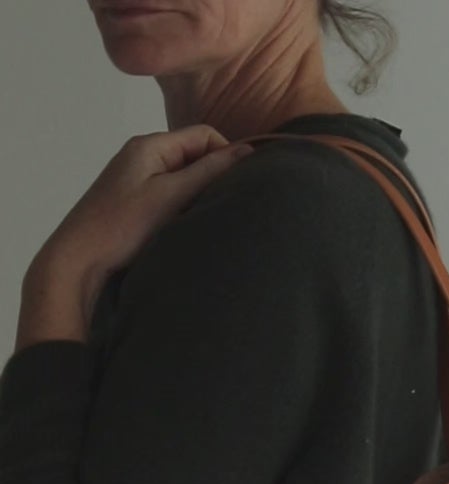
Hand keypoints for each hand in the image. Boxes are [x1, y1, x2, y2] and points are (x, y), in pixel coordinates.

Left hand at [29, 124, 253, 288]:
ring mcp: (139, 181)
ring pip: (184, 180)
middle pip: (194, 156)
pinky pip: (171, 198)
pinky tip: (187, 229)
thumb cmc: (121, 228)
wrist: (80, 262)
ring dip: (200, 196)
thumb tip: (247, 151)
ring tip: (206, 220)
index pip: (203, 136)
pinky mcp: (137, 205)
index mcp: (150, 146)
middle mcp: (143, 157)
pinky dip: (185, 209)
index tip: (240, 186)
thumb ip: (209, 172)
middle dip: (214, 178)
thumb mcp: (171, 196)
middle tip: (226, 206)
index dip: (227, 155)